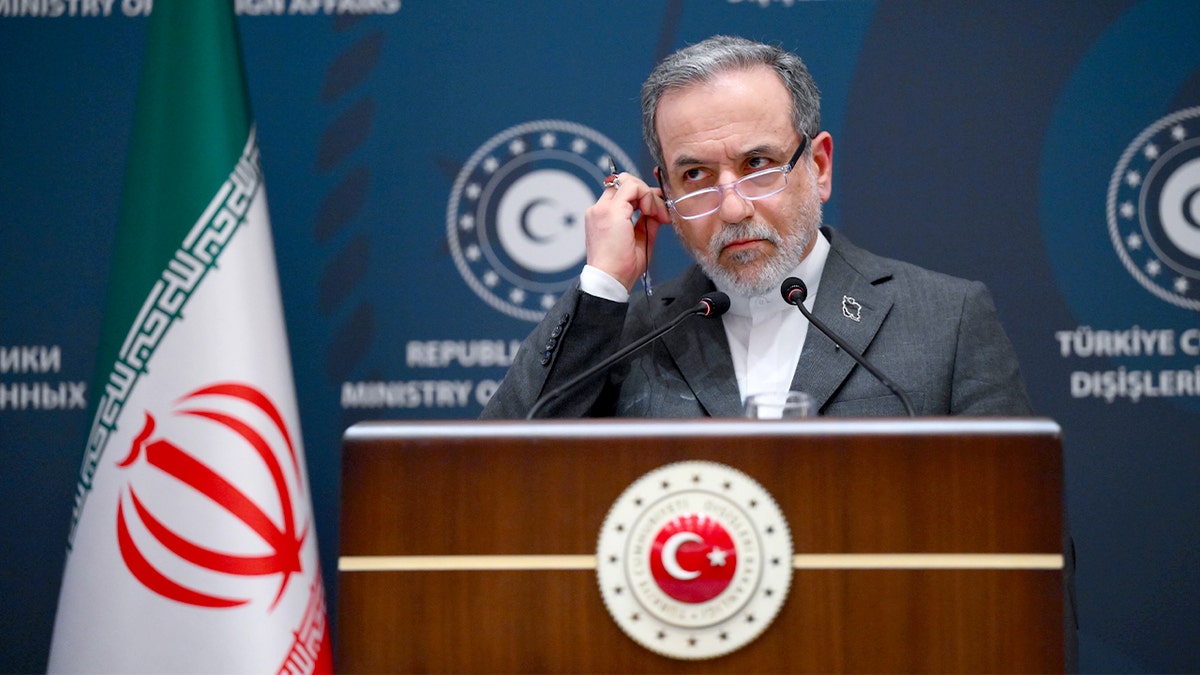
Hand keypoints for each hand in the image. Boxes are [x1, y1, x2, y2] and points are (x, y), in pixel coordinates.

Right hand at [584, 172, 671, 291]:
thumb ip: (646, 221)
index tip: (656, 211)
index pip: (622, 192)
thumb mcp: (640, 239)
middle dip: (647, 193)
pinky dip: (648, 197)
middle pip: (624, 183)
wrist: (610, 279)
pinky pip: (633, 188)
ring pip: (629, 181)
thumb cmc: (621, 268)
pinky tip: (652, 213)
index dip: (642, 197)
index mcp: (602, 216)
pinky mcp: (611, 211)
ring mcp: (603, 209)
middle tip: (659, 212)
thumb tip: (656, 209)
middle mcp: (599, 210)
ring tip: (657, 215)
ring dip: (648, 195)